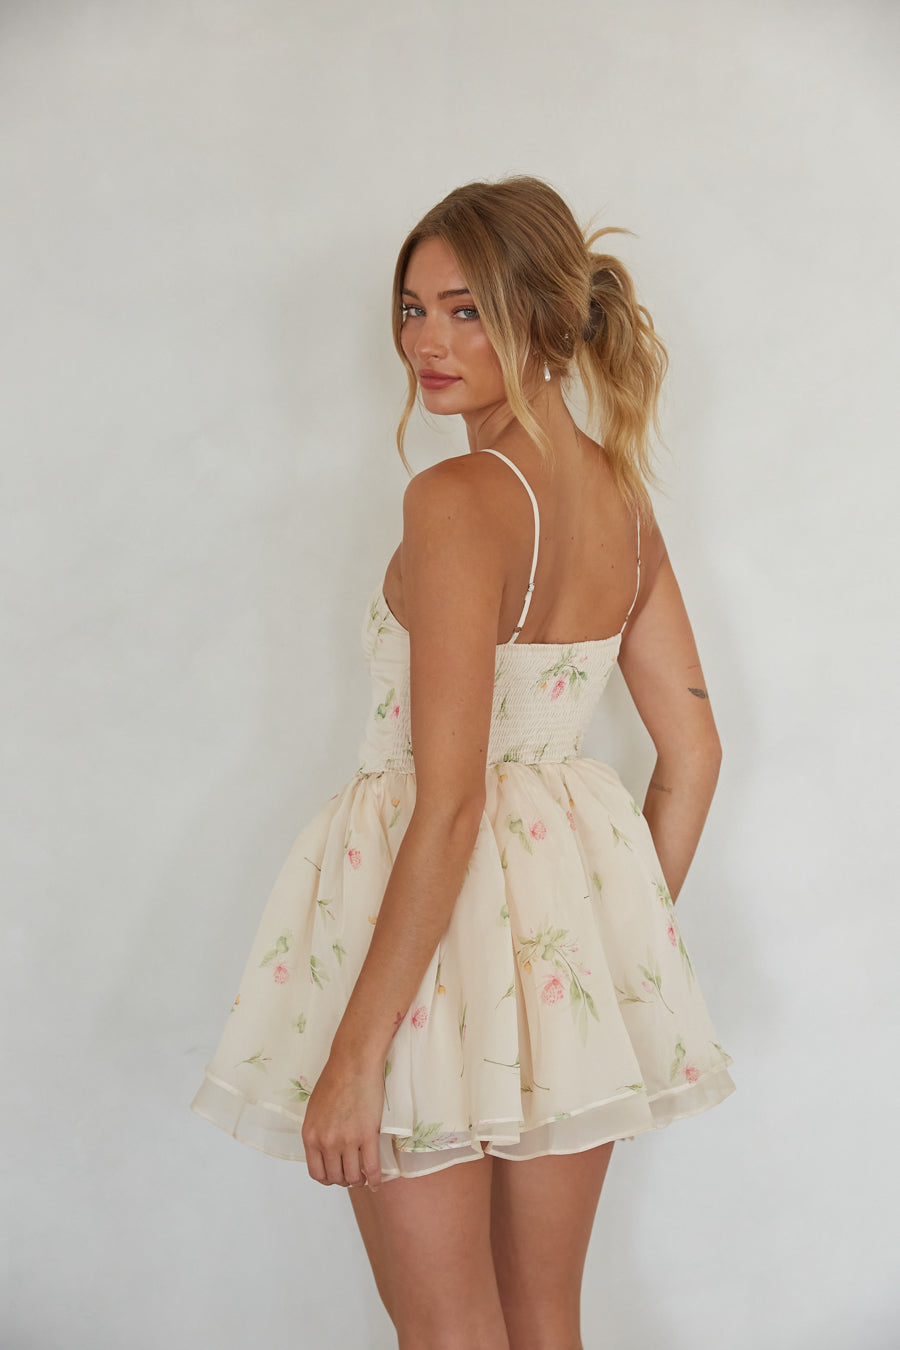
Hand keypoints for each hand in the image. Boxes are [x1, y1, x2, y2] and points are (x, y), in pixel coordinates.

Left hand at [301, 1050, 384, 1191]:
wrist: (353, 1062)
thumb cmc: (335, 1079)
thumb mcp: (315, 1109)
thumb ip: (318, 1131)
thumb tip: (324, 1148)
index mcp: (311, 1135)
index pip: (316, 1173)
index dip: (327, 1179)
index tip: (335, 1177)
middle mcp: (326, 1142)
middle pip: (335, 1177)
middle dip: (344, 1181)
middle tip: (352, 1175)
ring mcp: (347, 1140)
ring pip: (353, 1176)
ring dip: (359, 1180)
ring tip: (364, 1177)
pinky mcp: (367, 1135)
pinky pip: (372, 1168)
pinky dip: (375, 1180)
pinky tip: (377, 1182)